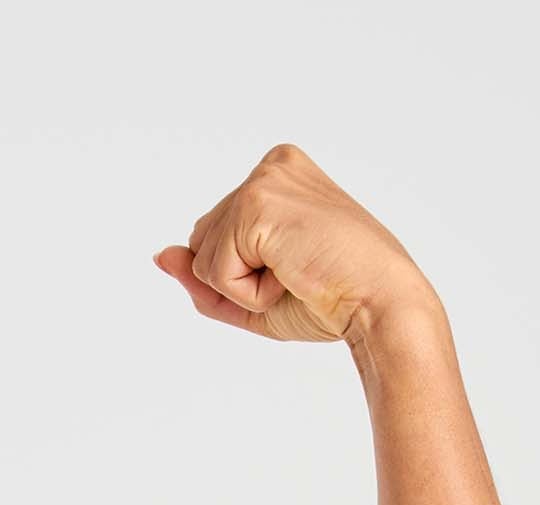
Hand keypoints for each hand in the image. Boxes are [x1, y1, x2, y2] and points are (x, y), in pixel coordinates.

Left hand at [152, 142, 436, 343]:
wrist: (378, 303)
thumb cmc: (329, 299)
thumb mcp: (252, 292)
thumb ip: (202, 275)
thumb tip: (161, 256)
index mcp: (279, 174)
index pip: (215, 237)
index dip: (244, 275)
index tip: (300, 267)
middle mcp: (272, 166)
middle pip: (201, 243)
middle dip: (237, 279)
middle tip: (298, 274)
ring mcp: (264, 181)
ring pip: (202, 259)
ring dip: (243, 287)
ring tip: (296, 273)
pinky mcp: (256, 206)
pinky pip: (213, 272)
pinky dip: (247, 292)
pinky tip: (291, 274)